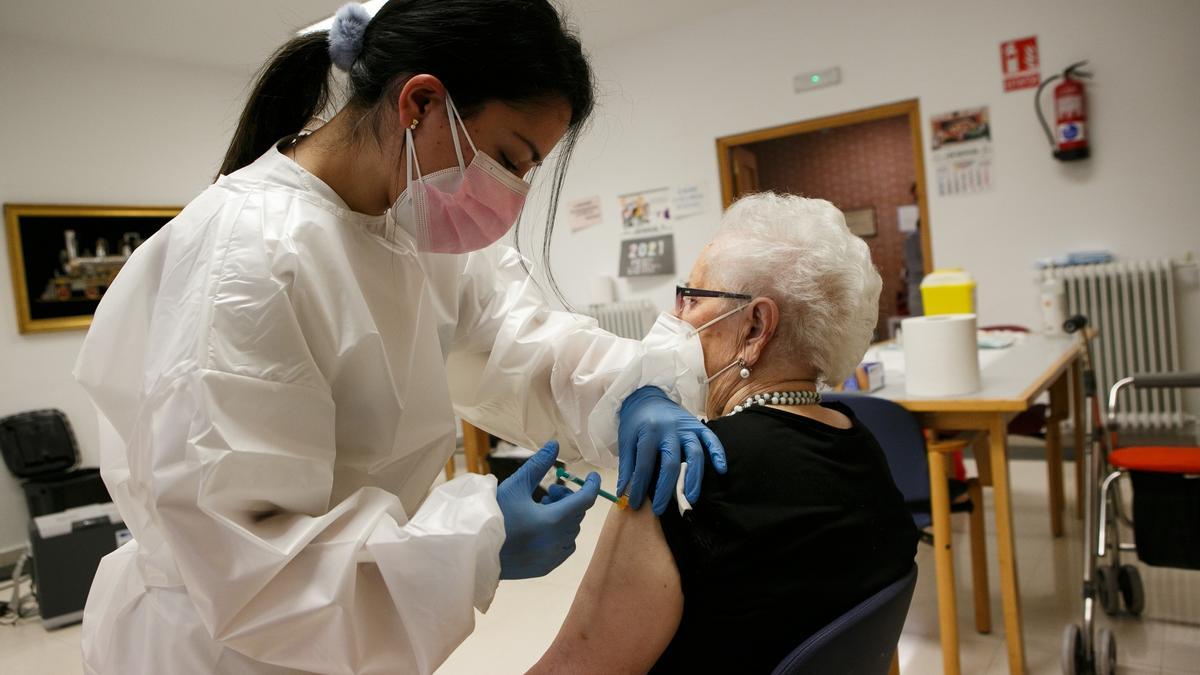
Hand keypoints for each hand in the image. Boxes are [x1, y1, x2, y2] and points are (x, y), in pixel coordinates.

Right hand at [497, 441, 599, 579]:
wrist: (474, 550)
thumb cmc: (494, 515)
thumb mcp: (515, 486)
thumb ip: (538, 465)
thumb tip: (555, 445)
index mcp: (553, 521)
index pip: (585, 500)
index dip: (591, 485)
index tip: (591, 476)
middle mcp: (558, 542)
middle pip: (577, 514)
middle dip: (567, 498)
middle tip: (548, 491)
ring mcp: (553, 558)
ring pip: (572, 531)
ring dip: (564, 516)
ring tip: (541, 509)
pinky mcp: (545, 568)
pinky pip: (563, 548)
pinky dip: (560, 534)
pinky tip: (541, 528)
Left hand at [617, 386, 727, 514]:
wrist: (647, 396)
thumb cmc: (635, 422)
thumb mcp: (626, 440)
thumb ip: (627, 466)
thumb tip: (624, 493)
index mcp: (647, 432)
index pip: (644, 465)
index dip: (640, 487)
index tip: (637, 504)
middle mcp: (669, 430)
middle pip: (671, 463)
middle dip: (666, 490)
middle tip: (661, 509)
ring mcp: (686, 427)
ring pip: (694, 454)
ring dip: (693, 478)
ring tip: (690, 498)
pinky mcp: (698, 425)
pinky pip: (711, 439)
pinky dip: (718, 453)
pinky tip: (721, 469)